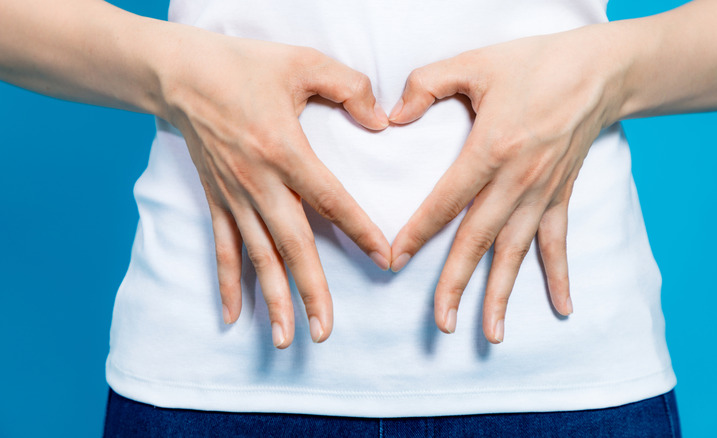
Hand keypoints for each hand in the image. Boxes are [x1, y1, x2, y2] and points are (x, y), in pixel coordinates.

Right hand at [160, 30, 391, 347]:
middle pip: (291, 245)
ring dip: (272, 299)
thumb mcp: (302, 62)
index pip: (330, 200)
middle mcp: (258, 182)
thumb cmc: (243, 65)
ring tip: (286, 339)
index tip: (384, 260)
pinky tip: (233, 316)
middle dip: (311, 290)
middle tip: (324, 331)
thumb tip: (381, 120)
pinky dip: (228, 283)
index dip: (360, 231)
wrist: (179, 73)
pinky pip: (223, 248)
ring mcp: (234, 196)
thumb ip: (349, 87)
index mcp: (284, 150)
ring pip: (257, 256)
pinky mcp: (216, 200)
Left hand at [388, 26, 623, 342]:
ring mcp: (542, 193)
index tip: (394, 261)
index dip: (417, 233)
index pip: (445, 202)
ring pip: (516, 252)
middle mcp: (517, 180)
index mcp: (492, 149)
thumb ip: (426, 84)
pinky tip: (562, 309)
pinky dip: (559, 276)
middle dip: (457, 284)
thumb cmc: (534, 64)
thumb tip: (393, 115)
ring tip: (491, 333)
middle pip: (479, 240)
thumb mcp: (474, 62)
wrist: (599, 71)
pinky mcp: (561, 195)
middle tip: (441, 323)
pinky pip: (558, 242)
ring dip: (502, 294)